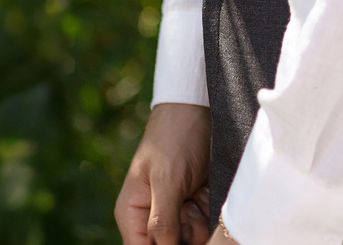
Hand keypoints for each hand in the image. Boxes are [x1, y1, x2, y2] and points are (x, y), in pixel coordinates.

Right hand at [115, 101, 214, 244]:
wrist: (199, 109)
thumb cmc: (174, 137)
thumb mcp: (167, 179)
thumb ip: (162, 221)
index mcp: (132, 214)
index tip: (179, 236)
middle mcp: (152, 217)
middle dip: (184, 234)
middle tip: (188, 206)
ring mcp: (176, 212)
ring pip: (191, 239)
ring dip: (199, 222)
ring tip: (196, 194)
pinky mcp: (196, 206)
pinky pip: (206, 226)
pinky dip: (210, 213)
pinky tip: (205, 192)